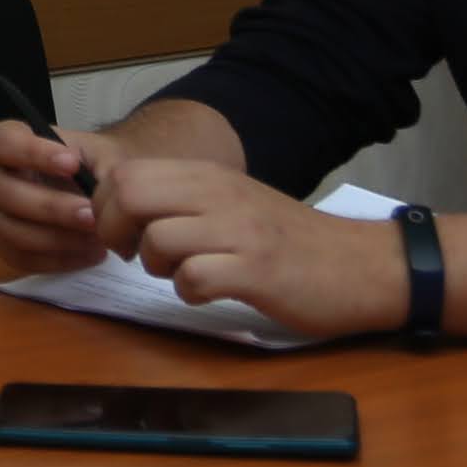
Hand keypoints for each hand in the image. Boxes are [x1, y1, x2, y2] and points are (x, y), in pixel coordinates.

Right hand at [0, 117, 119, 271]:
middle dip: (49, 206)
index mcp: (5, 142)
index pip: (2, 142)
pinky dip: (58, 259)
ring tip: (95, 236)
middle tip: (90, 213)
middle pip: (4, 192)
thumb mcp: (100, 152)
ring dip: (56, 237)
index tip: (72, 164)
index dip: (32, 153)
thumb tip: (103, 191)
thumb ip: (101, 164)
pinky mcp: (5, 246)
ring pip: (10, 230)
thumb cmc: (90, 164)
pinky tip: (91, 253)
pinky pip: (22, 258)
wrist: (95, 189)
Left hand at [92, 157, 410, 341]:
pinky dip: (190, 294)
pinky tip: (210, 292)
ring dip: (156, 267)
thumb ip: (183, 200)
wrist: (360, 265)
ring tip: (182, 274)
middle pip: (129, 195)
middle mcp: (220, 195)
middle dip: (116, 232)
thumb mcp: (232, 204)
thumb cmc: (290, 241)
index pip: (125, 173)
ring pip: (157, 238)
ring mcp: (239, 232)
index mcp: (209, 177)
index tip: (124, 234)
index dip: (106, 208)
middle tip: (136, 256)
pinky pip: (194, 279)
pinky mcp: (257, 271)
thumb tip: (119, 205)